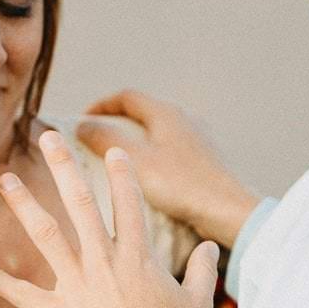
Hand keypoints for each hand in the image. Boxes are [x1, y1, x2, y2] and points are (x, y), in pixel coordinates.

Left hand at [0, 130, 219, 307]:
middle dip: (63, 166)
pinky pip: (25, 296)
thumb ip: (204, 270)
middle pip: (80, 203)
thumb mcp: (198, 301)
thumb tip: (211, 248)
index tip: (112, 151)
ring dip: (23, 204)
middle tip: (47, 136)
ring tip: (4, 179)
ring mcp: (79, 285)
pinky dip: (2, 283)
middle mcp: (104, 261)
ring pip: (46, 234)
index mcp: (138, 256)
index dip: (122, 174)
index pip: (129, 203)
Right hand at [76, 89, 259, 248]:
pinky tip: (147, 180)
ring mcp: (198, 139)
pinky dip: (153, 157)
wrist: (227, 210)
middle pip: (144, 113)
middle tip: (96, 141)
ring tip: (117, 163)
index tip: (82, 122)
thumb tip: (81, 127)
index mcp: (166, 113)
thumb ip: (104, 140)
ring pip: (159, 133)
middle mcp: (185, 119)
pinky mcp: (205, 160)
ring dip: (136, 142)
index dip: (100, 106)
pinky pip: (172, 151)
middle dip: (116, 124)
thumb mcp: (134, 160)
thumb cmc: (181, 185)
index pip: (127, 97)